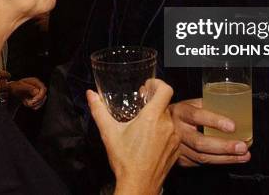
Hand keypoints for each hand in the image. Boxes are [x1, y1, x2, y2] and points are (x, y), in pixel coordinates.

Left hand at [8, 77, 46, 109]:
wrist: (12, 89)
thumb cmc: (15, 86)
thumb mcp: (20, 86)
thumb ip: (29, 88)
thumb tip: (37, 92)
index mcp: (35, 82)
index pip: (43, 89)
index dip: (40, 96)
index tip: (33, 100)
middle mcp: (38, 87)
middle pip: (43, 96)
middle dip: (36, 102)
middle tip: (28, 103)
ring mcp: (37, 92)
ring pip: (41, 101)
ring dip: (34, 104)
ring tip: (26, 102)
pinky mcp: (36, 98)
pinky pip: (38, 104)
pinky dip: (33, 106)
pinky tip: (26, 103)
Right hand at [87, 79, 179, 194]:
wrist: (138, 186)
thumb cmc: (125, 161)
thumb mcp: (109, 133)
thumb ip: (99, 110)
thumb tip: (91, 95)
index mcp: (152, 117)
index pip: (165, 89)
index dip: (157, 84)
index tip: (148, 87)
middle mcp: (167, 125)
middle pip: (165, 104)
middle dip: (153, 103)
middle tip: (142, 106)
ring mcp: (174, 138)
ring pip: (168, 118)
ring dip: (158, 118)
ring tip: (145, 125)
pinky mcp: (177, 149)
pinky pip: (173, 133)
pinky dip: (164, 131)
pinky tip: (151, 139)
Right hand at [169, 98, 250, 166]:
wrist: (158, 125)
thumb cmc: (180, 112)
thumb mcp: (190, 103)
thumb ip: (207, 105)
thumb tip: (232, 108)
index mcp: (180, 112)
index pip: (197, 116)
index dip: (215, 121)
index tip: (232, 126)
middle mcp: (176, 130)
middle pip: (200, 142)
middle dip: (224, 146)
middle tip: (242, 146)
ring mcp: (176, 147)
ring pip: (201, 157)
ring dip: (225, 158)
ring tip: (243, 155)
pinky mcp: (179, 160)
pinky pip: (199, 164)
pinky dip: (217, 162)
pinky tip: (230, 159)